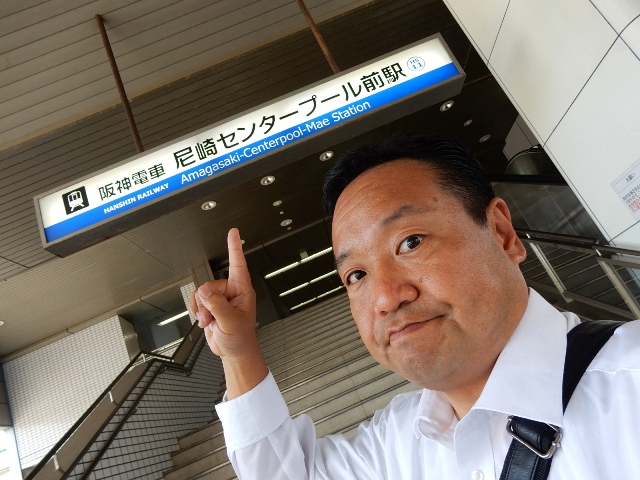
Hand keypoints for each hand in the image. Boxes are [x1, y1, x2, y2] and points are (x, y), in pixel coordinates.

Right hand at [190, 228, 258, 359]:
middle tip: (212, 318)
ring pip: (201, 293)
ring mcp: (220, 298)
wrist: (233, 351)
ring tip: (210, 321)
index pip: (238, 265)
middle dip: (208, 303)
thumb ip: (217, 306)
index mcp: (242, 291)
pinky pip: (197, 300)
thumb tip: (205, 292)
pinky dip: (197, 311)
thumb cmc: (240, 338)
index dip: (235, 247)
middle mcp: (231, 292)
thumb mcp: (231, 322)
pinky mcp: (210, 306)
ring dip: (202, 309)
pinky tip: (205, 321)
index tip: (233, 232)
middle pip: (210, 285)